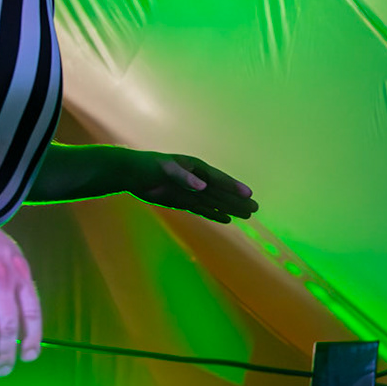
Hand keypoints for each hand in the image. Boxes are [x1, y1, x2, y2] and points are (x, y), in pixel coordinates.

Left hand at [125, 150, 257, 222]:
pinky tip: (226, 219)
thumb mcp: (166, 169)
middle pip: (221, 192)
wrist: (131, 173)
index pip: (219, 180)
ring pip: (215, 202)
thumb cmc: (148, 166)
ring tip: (247, 215)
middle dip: (237, 200)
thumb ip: (185, 177)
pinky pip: (203, 209)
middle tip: (255, 208)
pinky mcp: (183, 201)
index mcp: (196, 168)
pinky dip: (214, 214)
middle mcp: (197, 180)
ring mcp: (191, 191)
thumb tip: (202, 186)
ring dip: (230, 208)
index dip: (233, 187)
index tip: (248, 194)